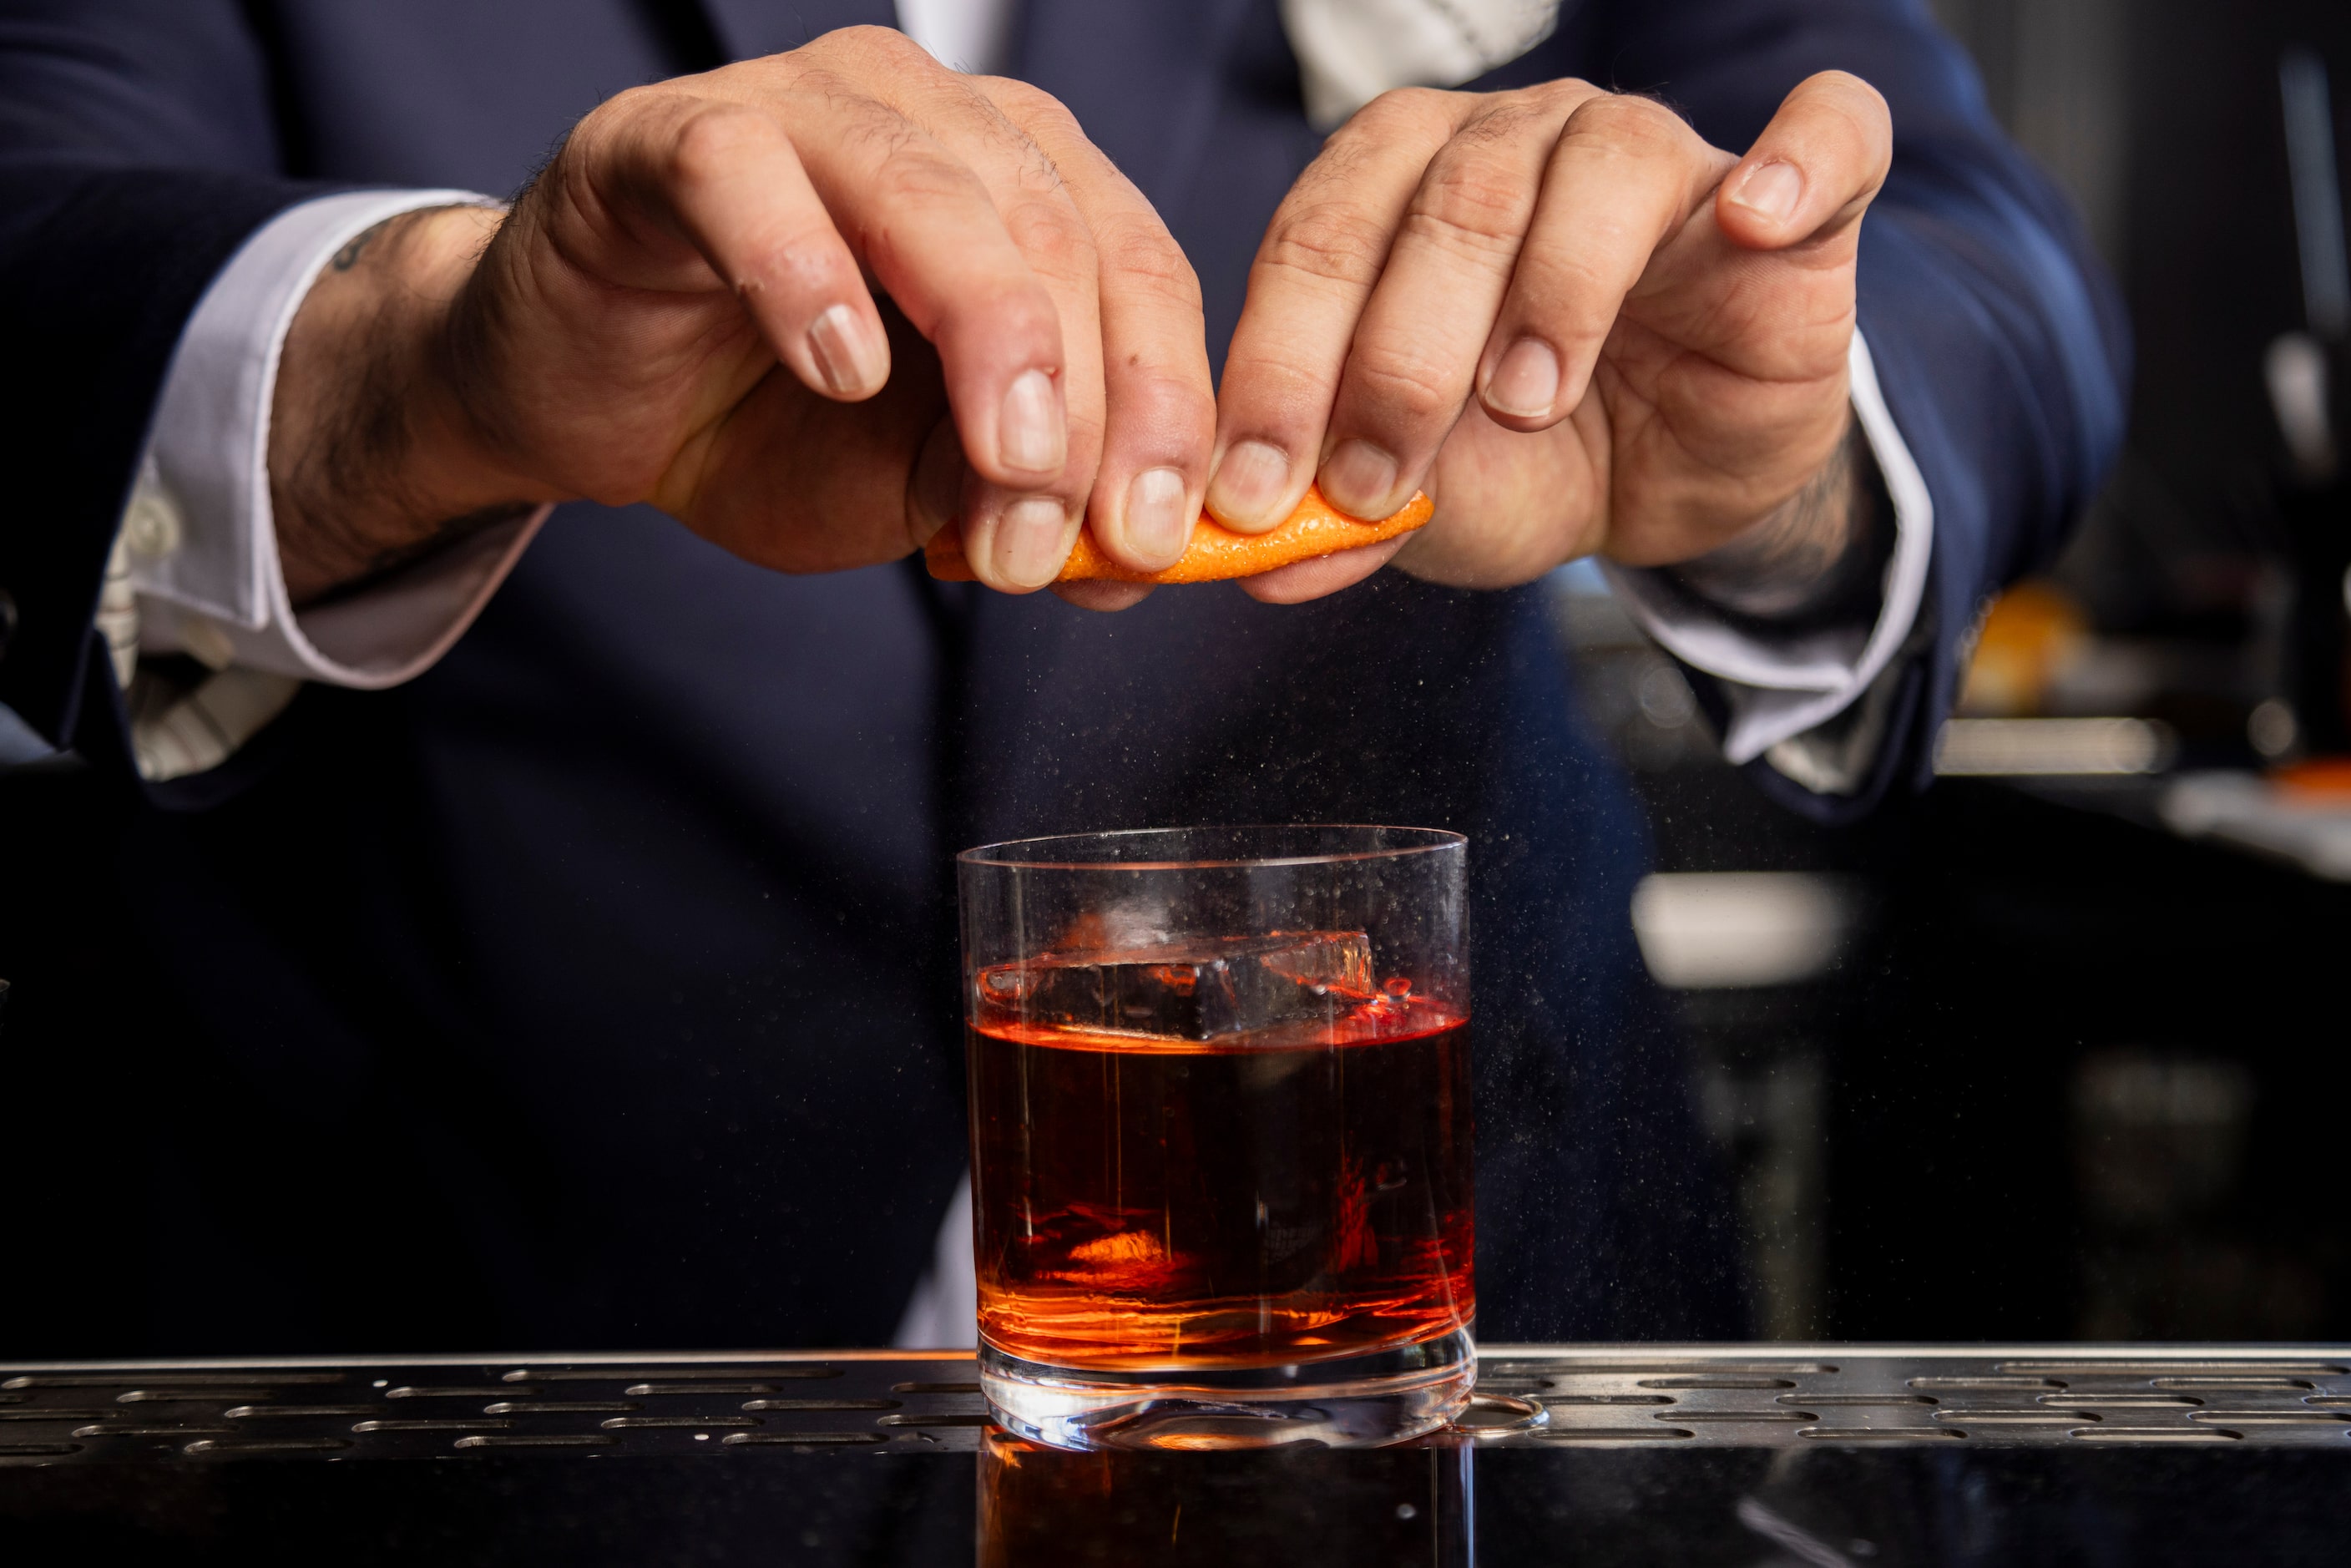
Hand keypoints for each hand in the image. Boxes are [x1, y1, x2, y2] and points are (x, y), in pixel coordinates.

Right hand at [268, 26, 1214, 604]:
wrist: (586, 404)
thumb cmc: (765, 425)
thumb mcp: (915, 488)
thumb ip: (1017, 497)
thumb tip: (1130, 552)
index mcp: (1027, 185)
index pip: (1138, 272)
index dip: (1167, 406)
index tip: (1163, 535)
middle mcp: (935, 119)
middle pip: (1056, 233)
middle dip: (1084, 401)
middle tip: (1063, 535)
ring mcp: (805, 108)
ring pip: (931, 192)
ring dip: (987, 341)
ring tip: (1002, 472)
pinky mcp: (673, 136)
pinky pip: (751, 177)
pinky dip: (807, 275)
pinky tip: (839, 370)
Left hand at [1204, 73, 1891, 604]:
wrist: (1669, 481)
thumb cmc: (1531, 459)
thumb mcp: (1426, 505)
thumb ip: (1344, 518)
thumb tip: (1261, 560)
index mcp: (1402, 187)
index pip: (1323, 235)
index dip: (1281, 363)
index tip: (1257, 488)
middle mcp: (1521, 140)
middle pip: (1452, 196)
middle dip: (1396, 352)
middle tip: (1375, 474)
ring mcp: (1654, 155)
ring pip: (1600, 164)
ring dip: (1554, 291)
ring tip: (1528, 401)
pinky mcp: (1796, 201)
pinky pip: (1825, 135)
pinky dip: (1794, 161)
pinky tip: (1752, 219)